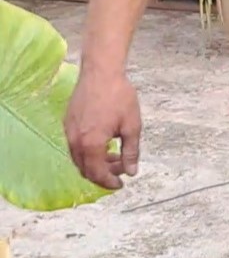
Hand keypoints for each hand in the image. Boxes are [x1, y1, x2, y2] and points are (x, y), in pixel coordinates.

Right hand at [63, 69, 141, 189]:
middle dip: (103, 174)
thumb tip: (132, 172)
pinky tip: (104, 144)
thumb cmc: (119, 96)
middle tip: (121, 170)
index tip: (121, 184)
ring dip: (96, 163)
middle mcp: (75, 141)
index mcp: (91, 144)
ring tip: (115, 156)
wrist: (101, 73)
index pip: (97, 174)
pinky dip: (88, 152)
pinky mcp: (67, 123)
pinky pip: (75, 147)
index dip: (109, 182)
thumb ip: (131, 151)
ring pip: (79, 159)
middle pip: (86, 170)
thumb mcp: (132, 126)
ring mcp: (69, 132)